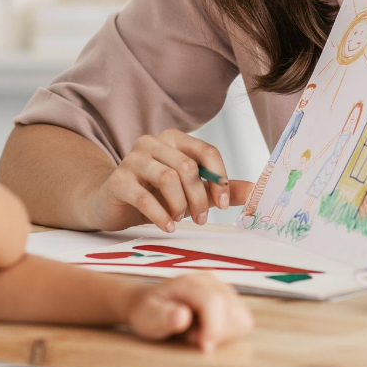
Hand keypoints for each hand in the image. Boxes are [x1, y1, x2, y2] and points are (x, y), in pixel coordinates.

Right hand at [87, 129, 253, 231]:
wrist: (112, 204)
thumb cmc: (155, 195)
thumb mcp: (191, 192)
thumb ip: (219, 189)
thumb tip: (254, 190)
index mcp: (173, 139)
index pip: (206, 151)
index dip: (220, 178)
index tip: (224, 204)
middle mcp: (152, 143)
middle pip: (187, 167)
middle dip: (200, 198)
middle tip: (201, 219)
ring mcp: (132, 159)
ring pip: (167, 178)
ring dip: (180, 205)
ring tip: (180, 219)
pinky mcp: (118, 180)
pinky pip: (144, 197)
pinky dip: (160, 216)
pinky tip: (167, 227)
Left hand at [126, 274, 253, 352]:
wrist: (151, 305)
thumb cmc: (149, 312)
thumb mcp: (148, 316)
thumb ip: (164, 316)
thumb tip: (183, 315)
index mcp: (190, 281)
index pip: (213, 301)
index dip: (213, 327)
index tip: (203, 347)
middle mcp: (211, 280)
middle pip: (231, 310)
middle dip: (216, 333)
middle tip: (191, 338)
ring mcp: (223, 289)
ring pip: (242, 318)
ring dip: (224, 334)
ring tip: (199, 334)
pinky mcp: (231, 302)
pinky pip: (244, 322)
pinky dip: (230, 334)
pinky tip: (210, 332)